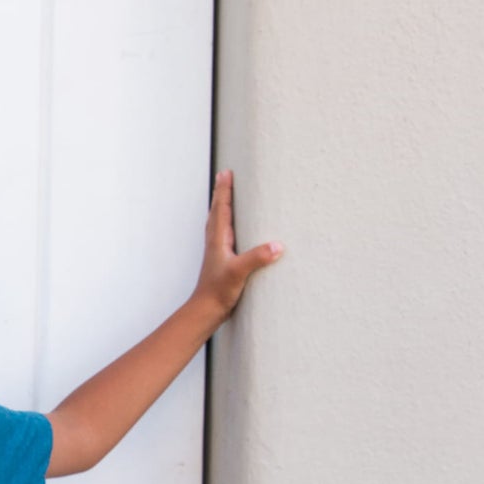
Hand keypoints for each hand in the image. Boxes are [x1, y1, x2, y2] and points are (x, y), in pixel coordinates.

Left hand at [194, 170, 283, 322]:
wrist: (206, 311)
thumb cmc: (218, 292)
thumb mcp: (239, 273)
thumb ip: (256, 258)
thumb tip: (277, 246)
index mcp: (218, 239)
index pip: (221, 208)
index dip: (224, 190)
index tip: (226, 172)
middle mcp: (215, 242)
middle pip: (217, 211)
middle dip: (222, 193)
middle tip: (225, 176)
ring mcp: (217, 251)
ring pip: (218, 222)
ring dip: (222, 207)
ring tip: (227, 196)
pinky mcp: (221, 261)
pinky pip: (224, 235)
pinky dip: (227, 224)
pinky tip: (233, 230)